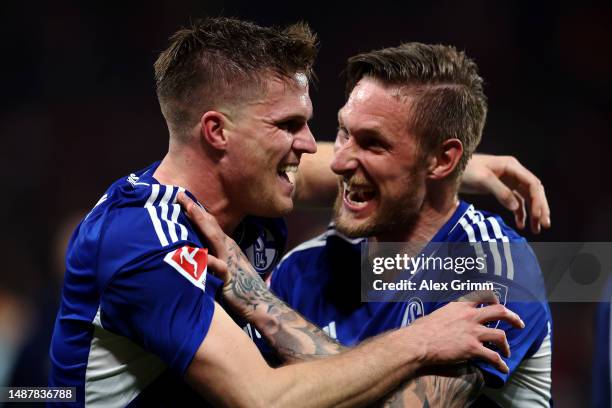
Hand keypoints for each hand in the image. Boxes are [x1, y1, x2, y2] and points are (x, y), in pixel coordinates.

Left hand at [177, 193, 273, 321]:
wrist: (259, 303)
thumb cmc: (240, 287)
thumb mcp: (226, 266)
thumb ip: (214, 256)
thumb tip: (198, 250)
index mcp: (226, 245)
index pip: (210, 224)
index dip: (197, 210)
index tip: (183, 197)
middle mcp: (228, 248)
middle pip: (210, 224)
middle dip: (195, 209)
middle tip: (180, 194)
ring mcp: (229, 259)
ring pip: (214, 237)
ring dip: (201, 222)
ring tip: (189, 209)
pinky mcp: (229, 275)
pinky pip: (218, 266)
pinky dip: (209, 259)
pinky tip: (199, 253)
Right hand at [408, 291, 524, 372]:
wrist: (418, 343)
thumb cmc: (420, 330)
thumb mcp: (435, 315)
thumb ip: (444, 316)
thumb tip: (437, 320)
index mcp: (460, 306)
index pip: (483, 296)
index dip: (494, 300)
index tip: (498, 304)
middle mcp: (470, 316)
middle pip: (499, 311)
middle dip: (513, 317)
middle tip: (519, 323)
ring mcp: (473, 332)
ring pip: (500, 335)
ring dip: (506, 345)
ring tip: (507, 351)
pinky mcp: (473, 348)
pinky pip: (493, 356)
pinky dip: (501, 363)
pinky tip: (503, 368)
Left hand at [460, 154, 550, 233]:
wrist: (451, 168)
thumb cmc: (466, 170)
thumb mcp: (482, 179)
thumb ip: (500, 191)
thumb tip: (515, 207)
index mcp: (512, 166)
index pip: (532, 184)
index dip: (538, 200)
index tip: (538, 216)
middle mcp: (513, 173)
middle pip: (533, 191)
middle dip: (540, 208)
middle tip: (544, 225)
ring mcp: (508, 181)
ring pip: (526, 198)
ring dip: (532, 213)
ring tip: (536, 229)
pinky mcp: (500, 189)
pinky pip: (515, 202)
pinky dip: (519, 213)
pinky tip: (521, 225)